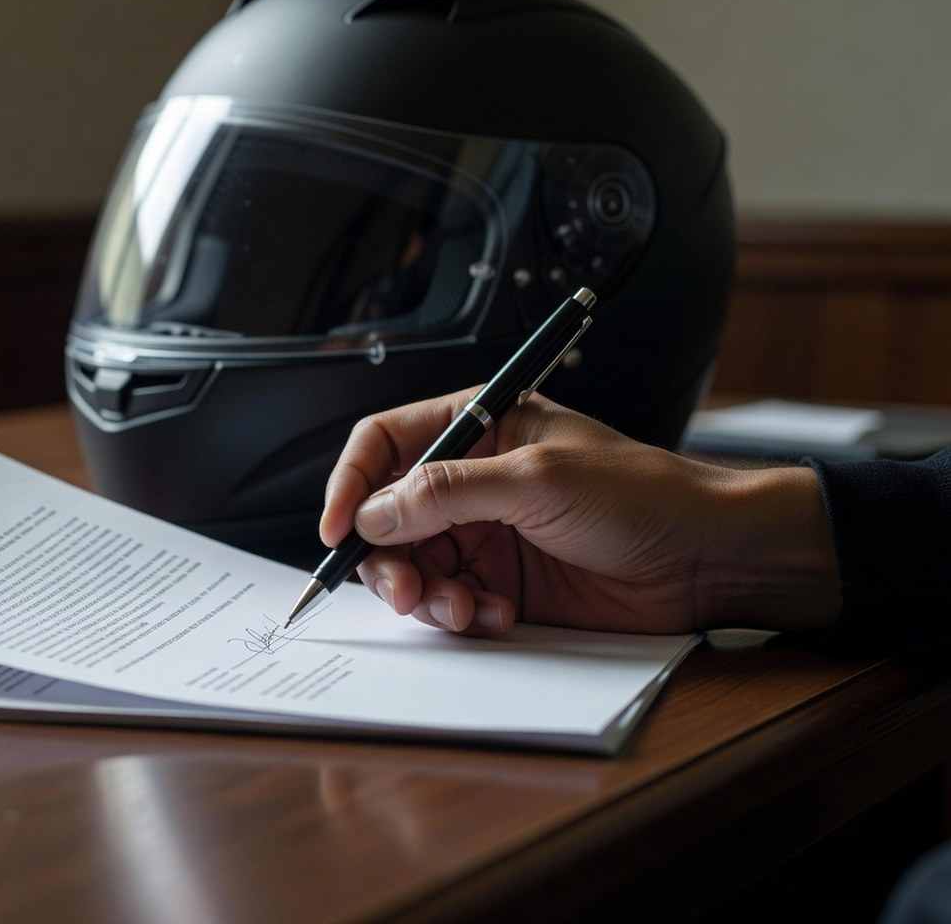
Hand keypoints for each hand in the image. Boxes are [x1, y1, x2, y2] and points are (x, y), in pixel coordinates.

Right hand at [319, 390, 840, 636]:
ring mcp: (487, 535)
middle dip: (387, 557)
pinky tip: (501, 615)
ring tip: (464, 609)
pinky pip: (452, 604)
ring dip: (426, 594)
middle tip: (405, 590)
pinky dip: (463, 616)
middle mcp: (472, 481)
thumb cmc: (642, 494)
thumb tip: (374, 512)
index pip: (385, 445)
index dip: (351, 484)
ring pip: (415, 567)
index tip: (336, 529)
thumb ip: (447, 492)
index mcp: (478, 429)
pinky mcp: (505, 585)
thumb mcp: (537, 480)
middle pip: (388, 517)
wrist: (709, 559)